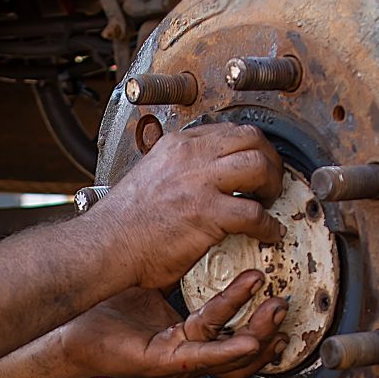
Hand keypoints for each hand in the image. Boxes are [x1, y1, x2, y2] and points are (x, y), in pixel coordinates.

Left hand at [58, 271, 287, 377]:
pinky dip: (229, 348)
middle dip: (272, 326)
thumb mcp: (154, 282)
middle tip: (286, 302)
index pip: (238, 329)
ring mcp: (180, 358)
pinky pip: (205, 356)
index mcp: (191, 334)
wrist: (70, 330)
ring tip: (273, 310)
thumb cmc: (108, 311)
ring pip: (233, 356)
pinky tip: (249, 337)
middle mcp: (190, 349)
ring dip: (258, 333)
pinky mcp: (167, 363)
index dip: (262, 316)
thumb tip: (199, 226)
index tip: (278, 288)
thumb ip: (181, 264)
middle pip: (246, 347)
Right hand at [90, 121, 283, 289]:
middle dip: (270, 159)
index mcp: (176, 146)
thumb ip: (176, 170)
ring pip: (258, 166)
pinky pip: (254, 213)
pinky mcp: (207, 214)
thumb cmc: (122, 223)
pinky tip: (268, 234)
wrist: (104, 246)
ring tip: (270, 202)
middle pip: (251, 139)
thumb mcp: (148, 176)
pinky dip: (269, 226)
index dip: (250, 147)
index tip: (256, 162)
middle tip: (272, 181)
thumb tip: (199, 178)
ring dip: (273, 185)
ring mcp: (199, 184)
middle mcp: (189, 157)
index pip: (227, 131)